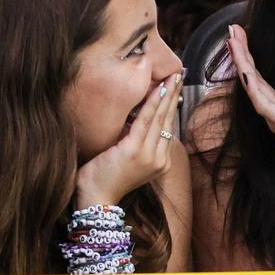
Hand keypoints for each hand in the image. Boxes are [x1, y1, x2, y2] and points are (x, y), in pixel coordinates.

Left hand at [75, 74, 182, 207]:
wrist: (96, 200)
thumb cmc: (105, 180)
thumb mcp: (126, 161)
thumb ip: (135, 144)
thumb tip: (136, 119)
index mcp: (159, 163)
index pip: (167, 129)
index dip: (171, 107)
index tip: (175, 88)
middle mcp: (159, 159)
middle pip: (167, 121)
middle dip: (173, 95)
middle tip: (178, 74)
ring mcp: (149, 156)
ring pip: (159, 118)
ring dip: (166, 94)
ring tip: (172, 77)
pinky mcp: (135, 151)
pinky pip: (145, 121)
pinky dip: (152, 103)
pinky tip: (158, 89)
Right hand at [228, 24, 274, 171]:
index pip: (260, 81)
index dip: (250, 60)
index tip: (242, 37)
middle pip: (251, 80)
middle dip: (241, 54)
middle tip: (231, 30)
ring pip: (253, 86)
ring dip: (242, 62)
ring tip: (233, 39)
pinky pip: (263, 101)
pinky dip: (253, 84)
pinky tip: (245, 69)